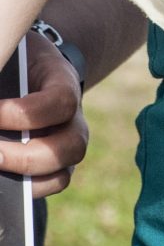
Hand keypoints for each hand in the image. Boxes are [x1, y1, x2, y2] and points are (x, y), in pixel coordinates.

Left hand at [0, 29, 88, 196]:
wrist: (31, 68)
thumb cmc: (17, 60)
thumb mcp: (11, 54)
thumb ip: (4, 70)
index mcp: (65, 82)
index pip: (61, 102)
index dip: (25, 114)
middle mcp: (74, 118)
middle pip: (72, 146)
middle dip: (25, 157)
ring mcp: (67, 145)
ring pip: (62, 175)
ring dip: (25, 178)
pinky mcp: (54, 166)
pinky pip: (47, 187)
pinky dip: (22, 191)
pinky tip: (2, 183)